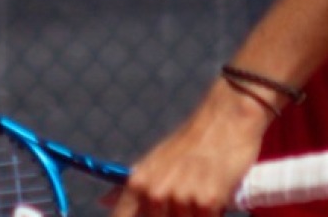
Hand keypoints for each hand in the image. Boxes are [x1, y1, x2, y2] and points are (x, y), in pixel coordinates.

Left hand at [105, 79, 273, 216]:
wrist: (225, 120)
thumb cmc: (190, 144)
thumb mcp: (154, 161)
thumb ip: (132, 188)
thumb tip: (103, 202)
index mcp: (137, 184)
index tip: (152, 212)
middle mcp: (155, 193)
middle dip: (171, 216)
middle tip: (183, 198)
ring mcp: (180, 198)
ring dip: (193, 216)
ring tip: (199, 197)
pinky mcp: (207, 202)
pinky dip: (211, 214)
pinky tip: (214, 198)